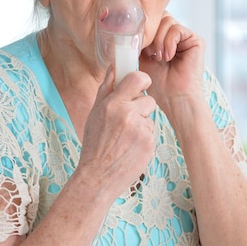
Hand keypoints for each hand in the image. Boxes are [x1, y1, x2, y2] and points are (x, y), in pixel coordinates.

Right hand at [77, 67, 155, 199]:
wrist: (98, 177)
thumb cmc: (94, 145)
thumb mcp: (94, 114)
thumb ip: (106, 89)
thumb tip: (113, 68)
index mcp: (113, 105)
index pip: (137, 79)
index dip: (143, 80)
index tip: (142, 84)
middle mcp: (128, 116)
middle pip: (149, 100)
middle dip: (141, 108)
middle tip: (127, 120)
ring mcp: (141, 131)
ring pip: (150, 119)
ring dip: (141, 125)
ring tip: (125, 138)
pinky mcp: (150, 145)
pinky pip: (151, 134)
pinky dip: (143, 140)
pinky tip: (130, 148)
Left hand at [139, 13, 205, 110]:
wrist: (174, 98)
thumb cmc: (159, 84)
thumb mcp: (142, 57)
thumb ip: (140, 40)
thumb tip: (130, 25)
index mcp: (163, 38)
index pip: (152, 19)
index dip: (143, 28)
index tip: (139, 47)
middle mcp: (175, 36)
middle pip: (159, 17)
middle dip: (151, 33)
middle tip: (150, 54)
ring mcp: (186, 38)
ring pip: (167, 21)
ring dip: (159, 40)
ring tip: (159, 57)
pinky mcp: (196, 41)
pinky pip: (177, 28)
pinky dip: (169, 42)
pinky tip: (168, 56)